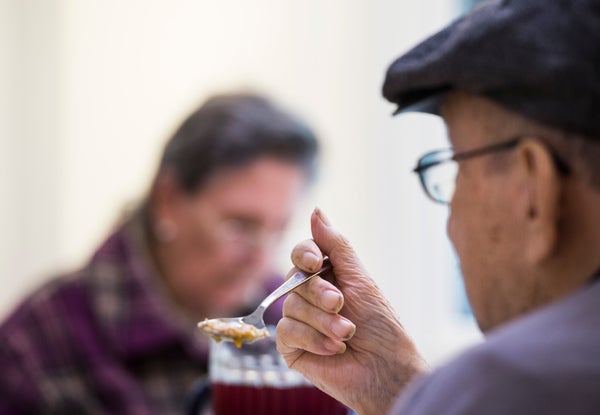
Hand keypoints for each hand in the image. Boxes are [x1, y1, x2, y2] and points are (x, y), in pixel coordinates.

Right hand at [276, 208, 427, 414]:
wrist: (387, 370)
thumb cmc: (381, 325)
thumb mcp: (360, 279)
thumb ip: (336, 246)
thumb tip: (316, 211)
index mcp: (326, 277)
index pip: (302, 254)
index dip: (305, 254)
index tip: (316, 263)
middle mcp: (310, 297)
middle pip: (295, 278)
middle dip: (321, 293)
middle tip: (341, 305)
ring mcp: (299, 321)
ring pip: (291, 306)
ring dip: (323, 321)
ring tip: (347, 334)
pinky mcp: (292, 347)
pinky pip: (286, 331)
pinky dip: (313, 339)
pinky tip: (335, 349)